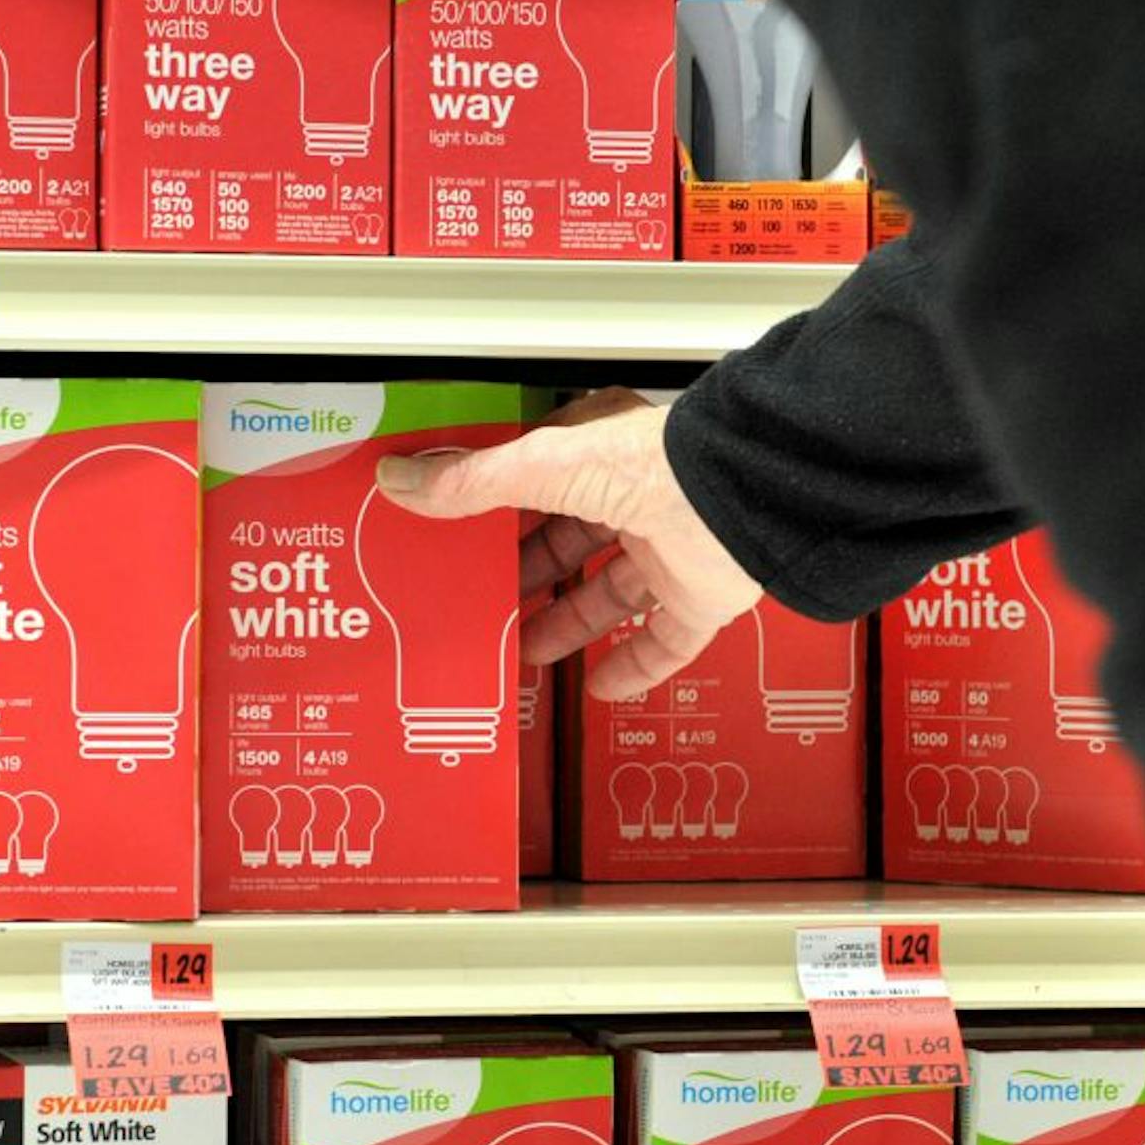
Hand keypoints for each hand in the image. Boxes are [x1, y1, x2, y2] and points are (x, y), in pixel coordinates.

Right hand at [375, 387, 762, 698]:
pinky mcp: (703, 598)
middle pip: (570, 547)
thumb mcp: (543, 467)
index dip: (498, 513)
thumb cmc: (654, 466)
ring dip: (566, 626)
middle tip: (483, 607)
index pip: (536, 484)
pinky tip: (599, 687)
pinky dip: (633, 667)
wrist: (742, 500)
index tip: (461, 540)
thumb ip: (472, 481)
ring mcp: (672, 549)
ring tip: (522, 654)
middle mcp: (637, 500)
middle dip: (527, 580)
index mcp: (599, 457)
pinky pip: (665, 642)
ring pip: (611, 596)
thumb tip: (401, 480)